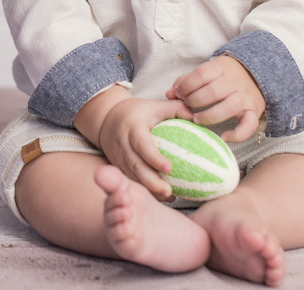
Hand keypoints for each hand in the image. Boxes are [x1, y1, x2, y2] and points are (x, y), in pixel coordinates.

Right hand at [77, 87, 192, 200]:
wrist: (106, 118)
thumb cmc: (137, 112)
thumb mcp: (155, 106)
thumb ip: (176, 109)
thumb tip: (197, 117)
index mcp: (132, 128)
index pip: (142, 144)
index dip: (153, 157)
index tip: (169, 168)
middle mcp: (123, 144)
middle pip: (135, 166)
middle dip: (151, 181)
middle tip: (169, 191)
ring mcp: (118, 157)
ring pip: (132, 177)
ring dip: (149, 189)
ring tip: (169, 197)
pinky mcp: (118, 166)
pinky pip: (131, 180)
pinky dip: (145, 189)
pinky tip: (162, 196)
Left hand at [166, 55, 265, 142]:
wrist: (255, 76)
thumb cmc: (223, 76)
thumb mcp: (207, 72)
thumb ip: (187, 81)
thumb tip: (169, 94)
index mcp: (221, 68)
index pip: (201, 74)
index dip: (186, 85)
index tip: (178, 94)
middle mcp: (235, 82)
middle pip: (213, 91)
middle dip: (194, 100)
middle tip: (186, 107)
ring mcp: (245, 97)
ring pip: (228, 107)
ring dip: (209, 116)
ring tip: (197, 120)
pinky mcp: (254, 111)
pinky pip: (249, 125)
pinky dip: (237, 134)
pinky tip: (224, 137)